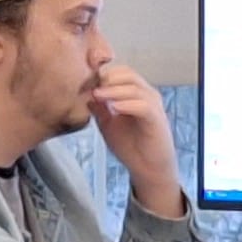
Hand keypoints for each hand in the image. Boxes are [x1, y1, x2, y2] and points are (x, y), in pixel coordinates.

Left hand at [86, 55, 182, 214]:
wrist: (147, 169)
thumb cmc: (130, 146)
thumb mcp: (108, 124)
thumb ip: (99, 108)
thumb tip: (85, 94)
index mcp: (134, 93)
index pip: (119, 72)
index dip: (103, 73)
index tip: (85, 79)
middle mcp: (145, 94)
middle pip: (127, 74)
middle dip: (107, 78)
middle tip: (91, 84)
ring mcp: (152, 105)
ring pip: (134, 87)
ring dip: (114, 90)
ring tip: (97, 94)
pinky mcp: (156, 118)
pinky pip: (143, 105)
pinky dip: (127, 104)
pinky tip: (114, 108)